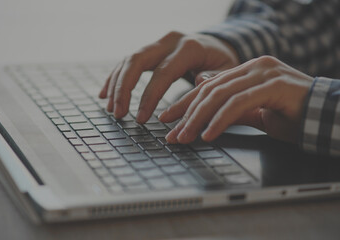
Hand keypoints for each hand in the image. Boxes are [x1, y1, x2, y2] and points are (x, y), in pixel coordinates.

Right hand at [99, 31, 238, 122]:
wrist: (217, 44)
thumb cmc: (222, 61)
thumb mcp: (228, 71)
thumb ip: (215, 79)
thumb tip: (198, 82)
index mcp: (189, 47)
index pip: (163, 72)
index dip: (149, 96)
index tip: (140, 119)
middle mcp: (169, 41)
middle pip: (137, 60)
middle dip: (123, 88)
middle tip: (118, 113)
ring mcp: (158, 43)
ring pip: (128, 60)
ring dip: (116, 85)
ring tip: (111, 109)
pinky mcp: (151, 49)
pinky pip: (127, 62)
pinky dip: (115, 78)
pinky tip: (106, 94)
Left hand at [159, 56, 313, 143]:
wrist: (324, 116)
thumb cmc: (291, 115)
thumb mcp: (254, 112)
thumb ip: (230, 106)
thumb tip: (203, 98)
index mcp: (247, 70)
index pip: (208, 86)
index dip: (185, 103)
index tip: (168, 119)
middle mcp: (253, 67)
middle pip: (209, 90)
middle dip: (186, 113)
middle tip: (171, 133)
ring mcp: (263, 73)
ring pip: (219, 95)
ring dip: (198, 119)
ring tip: (185, 137)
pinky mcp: (273, 85)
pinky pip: (238, 103)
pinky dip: (220, 120)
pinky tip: (208, 135)